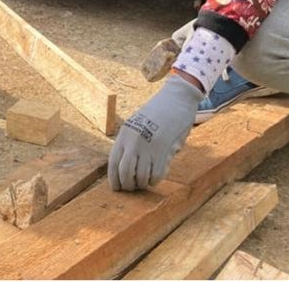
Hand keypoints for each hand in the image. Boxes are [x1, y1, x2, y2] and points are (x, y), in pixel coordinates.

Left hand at [108, 74, 204, 190]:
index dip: (114, 180)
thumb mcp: (137, 124)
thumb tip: (125, 169)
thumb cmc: (156, 113)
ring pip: (140, 177)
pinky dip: (154, 180)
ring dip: (142, 184)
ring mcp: (148, 147)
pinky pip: (156, 175)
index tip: (117, 188)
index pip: (113, 163)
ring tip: (145, 181)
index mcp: (124, 134)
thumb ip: (130, 143)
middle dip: (128, 186)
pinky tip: (155, 176)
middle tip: (133, 188)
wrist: (176, 99)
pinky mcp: (164, 150)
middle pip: (125, 174)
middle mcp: (134, 141)